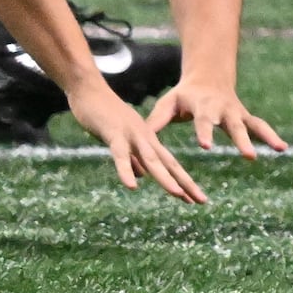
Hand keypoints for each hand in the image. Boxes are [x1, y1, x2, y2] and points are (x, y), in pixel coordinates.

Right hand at [72, 82, 203, 202]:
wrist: (91, 91)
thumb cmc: (105, 117)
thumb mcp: (122, 141)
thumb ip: (133, 158)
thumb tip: (143, 177)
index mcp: (148, 141)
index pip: (171, 165)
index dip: (184, 182)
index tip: (197, 199)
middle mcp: (146, 138)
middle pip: (168, 164)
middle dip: (185, 184)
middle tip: (201, 201)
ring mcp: (131, 135)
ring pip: (151, 159)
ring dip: (165, 178)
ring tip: (178, 194)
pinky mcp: (113, 134)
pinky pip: (120, 154)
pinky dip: (126, 170)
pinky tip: (132, 186)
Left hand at [144, 77, 284, 165]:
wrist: (210, 76)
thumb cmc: (184, 95)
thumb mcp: (168, 104)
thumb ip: (156, 123)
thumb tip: (138, 142)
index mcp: (203, 107)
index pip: (203, 121)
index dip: (205, 133)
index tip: (206, 147)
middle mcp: (223, 109)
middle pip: (234, 126)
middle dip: (241, 141)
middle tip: (248, 156)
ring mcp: (237, 113)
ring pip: (252, 125)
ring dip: (263, 138)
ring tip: (278, 150)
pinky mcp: (245, 117)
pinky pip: (260, 127)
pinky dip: (271, 136)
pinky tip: (283, 148)